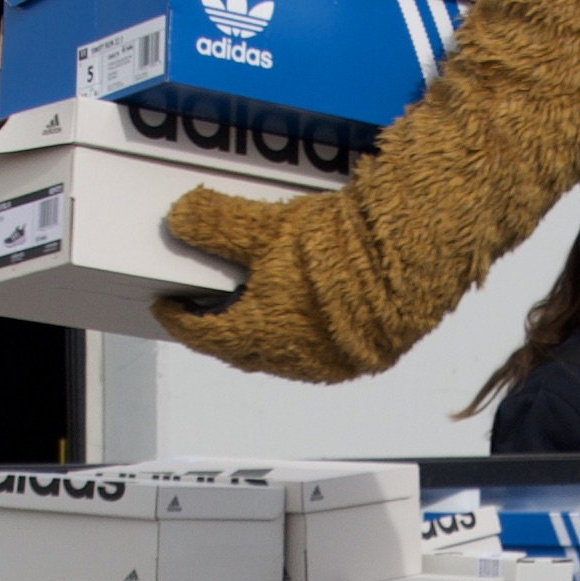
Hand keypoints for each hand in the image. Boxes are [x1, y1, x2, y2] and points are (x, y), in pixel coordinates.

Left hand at [153, 182, 398, 384]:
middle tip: (210, 304)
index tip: (167, 304)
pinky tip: (310, 305)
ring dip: (266, 331)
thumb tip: (181, 218)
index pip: (204, 335)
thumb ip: (216, 224)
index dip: (180, 318)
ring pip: (284, 353)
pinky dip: (304, 331)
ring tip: (260, 300)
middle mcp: (295, 361)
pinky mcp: (371, 353)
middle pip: (243, 349)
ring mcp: (335, 362)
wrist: (412, 254)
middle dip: (223, 328)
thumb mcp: (264, 227)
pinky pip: (323, 349)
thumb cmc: (338, 249)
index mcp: (260, 338)